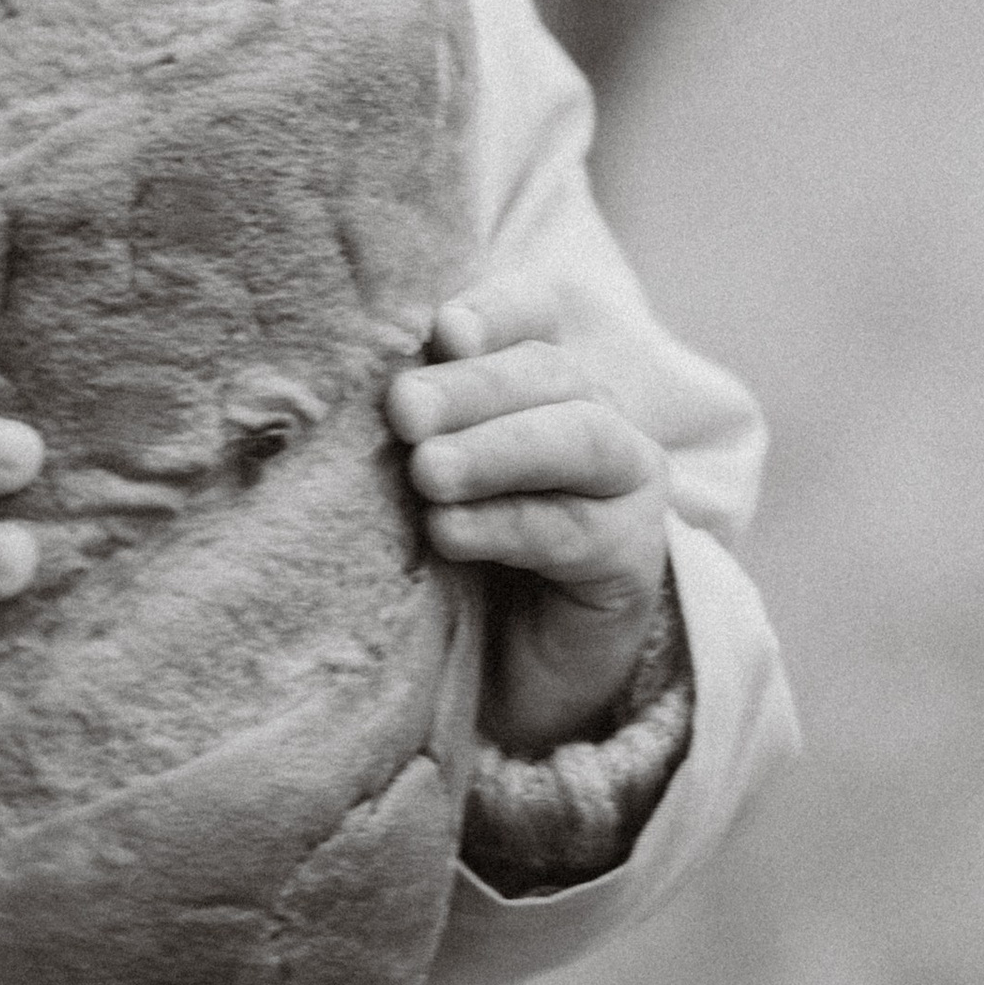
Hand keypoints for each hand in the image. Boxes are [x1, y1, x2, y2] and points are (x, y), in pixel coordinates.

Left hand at [385, 273, 672, 758]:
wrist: (510, 672)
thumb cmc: (453, 556)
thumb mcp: (425, 478)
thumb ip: (410, 427)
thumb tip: (351, 389)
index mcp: (542, 380)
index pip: (535, 315)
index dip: (496, 311)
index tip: (442, 329)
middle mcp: (595, 416)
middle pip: (549, 373)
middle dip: (473, 386)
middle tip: (403, 409)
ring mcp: (625, 485)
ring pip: (578, 439)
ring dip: (497, 449)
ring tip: (427, 471)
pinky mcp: (632, 558)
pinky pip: (573, 529)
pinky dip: (507, 524)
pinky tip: (449, 531)